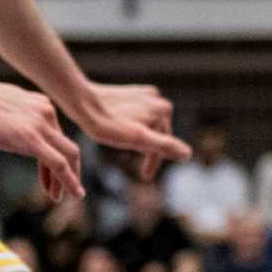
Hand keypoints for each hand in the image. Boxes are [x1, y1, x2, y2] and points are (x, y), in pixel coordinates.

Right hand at [0, 76, 83, 201]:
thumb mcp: (4, 104)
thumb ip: (16, 115)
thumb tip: (11, 124)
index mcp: (41, 105)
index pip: (55, 136)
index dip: (55, 157)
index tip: (48, 175)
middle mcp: (47, 113)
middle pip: (67, 146)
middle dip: (70, 171)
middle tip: (66, 190)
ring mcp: (42, 126)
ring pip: (68, 156)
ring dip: (69, 179)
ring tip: (60, 197)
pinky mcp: (32, 139)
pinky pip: (58, 164)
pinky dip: (69, 180)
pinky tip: (72, 193)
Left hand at [65, 79, 188, 174]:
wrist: (84, 104)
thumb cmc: (108, 126)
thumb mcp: (137, 140)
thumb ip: (164, 146)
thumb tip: (188, 155)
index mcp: (163, 110)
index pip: (164, 143)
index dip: (154, 162)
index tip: (145, 178)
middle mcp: (158, 99)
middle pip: (158, 132)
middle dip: (149, 149)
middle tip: (136, 165)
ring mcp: (146, 94)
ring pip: (149, 124)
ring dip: (142, 138)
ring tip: (127, 148)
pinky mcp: (133, 93)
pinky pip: (139, 114)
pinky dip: (135, 125)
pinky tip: (123, 131)